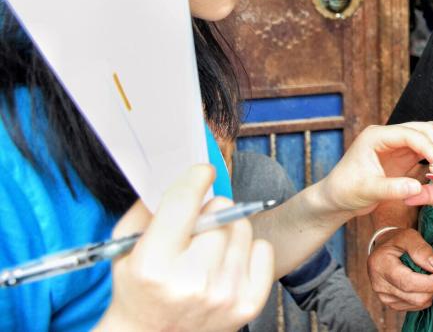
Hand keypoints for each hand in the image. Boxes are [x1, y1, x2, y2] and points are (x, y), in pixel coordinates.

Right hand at [95, 165, 273, 331]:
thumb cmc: (139, 288)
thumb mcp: (126, 248)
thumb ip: (149, 209)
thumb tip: (183, 173)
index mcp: (154, 265)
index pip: (184, 201)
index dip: (196, 177)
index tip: (202, 172)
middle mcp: (191, 282)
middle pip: (222, 210)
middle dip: (209, 212)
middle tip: (196, 229)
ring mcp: (223, 295)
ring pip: (243, 227)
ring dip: (228, 231)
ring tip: (208, 251)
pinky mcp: (248, 304)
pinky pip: (263, 249)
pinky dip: (249, 251)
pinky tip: (227, 264)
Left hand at [321, 122, 432, 215]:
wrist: (337, 198)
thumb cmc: (345, 191)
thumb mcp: (368, 191)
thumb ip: (392, 189)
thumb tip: (417, 187)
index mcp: (376, 136)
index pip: (409, 133)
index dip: (428, 146)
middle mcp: (388, 135)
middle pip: (422, 128)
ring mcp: (396, 144)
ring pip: (426, 135)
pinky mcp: (402, 155)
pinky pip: (424, 148)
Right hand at [367, 228, 432, 310]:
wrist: (385, 248)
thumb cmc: (397, 240)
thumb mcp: (409, 236)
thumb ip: (422, 250)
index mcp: (381, 266)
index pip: (408, 282)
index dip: (430, 283)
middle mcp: (379, 285)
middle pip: (414, 297)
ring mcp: (384, 297)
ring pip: (416, 304)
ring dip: (431, 292)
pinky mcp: (391, 303)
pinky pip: (414, 307)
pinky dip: (425, 297)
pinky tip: (426, 285)